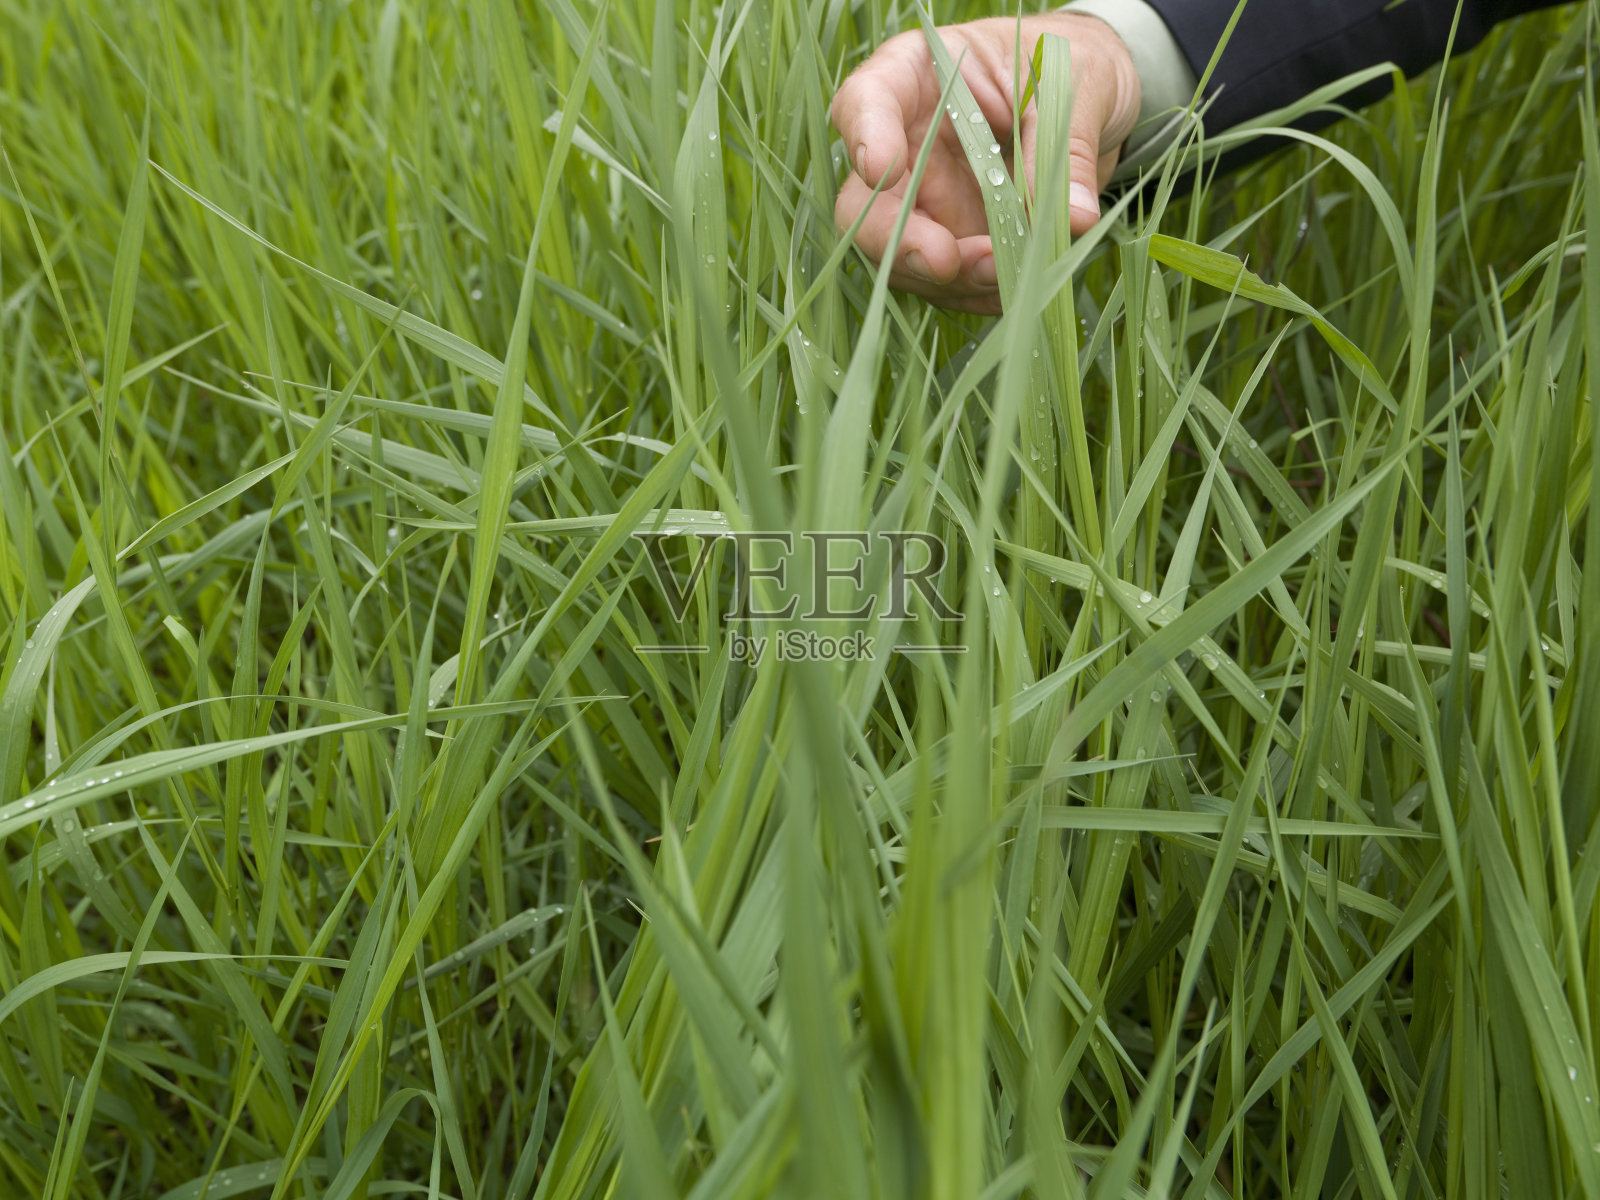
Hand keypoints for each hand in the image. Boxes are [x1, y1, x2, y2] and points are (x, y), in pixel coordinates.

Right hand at [830, 13, 1139, 313]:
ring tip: (1008, 276)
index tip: (881, 169)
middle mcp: (906, 144)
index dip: (864, 136)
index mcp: (920, 76)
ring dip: (949, 279)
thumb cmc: (1070, 65)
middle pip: (863, 202)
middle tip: (944, 261)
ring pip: (899, 256)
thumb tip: (1074, 218)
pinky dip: (978, 294)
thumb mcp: (1076, 87)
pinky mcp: (950, 240)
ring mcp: (922, 200)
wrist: (1087, 99)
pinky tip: (1018, 286)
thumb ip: (1066, 148)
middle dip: (898, 240)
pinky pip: (946, 283)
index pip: (865, 100)